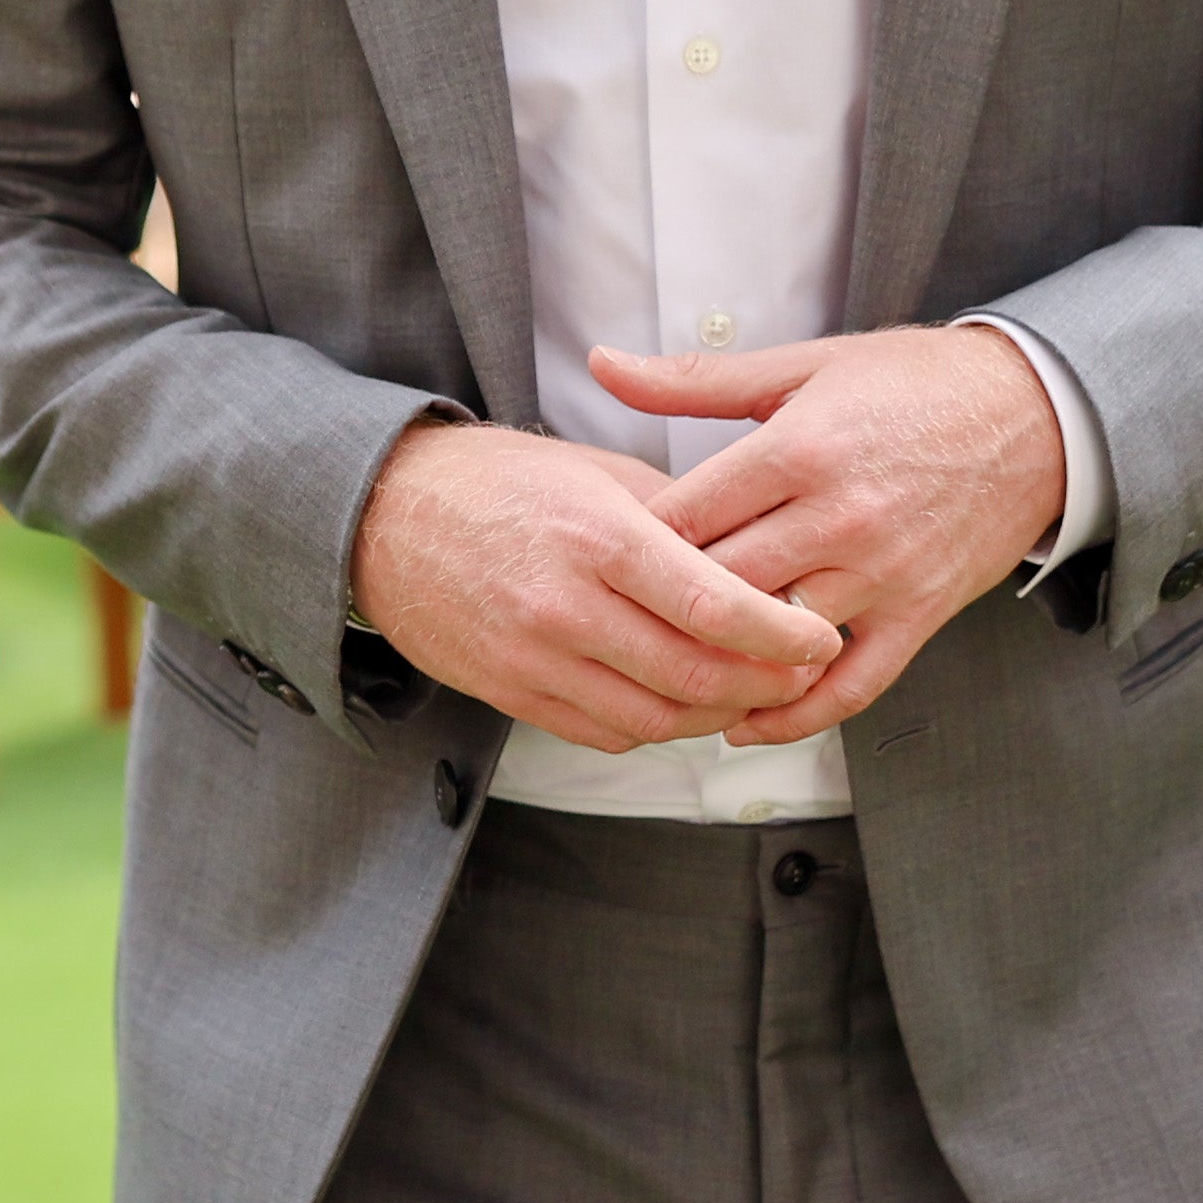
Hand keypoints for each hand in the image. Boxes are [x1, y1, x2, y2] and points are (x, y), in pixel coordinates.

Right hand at [347, 422, 841, 752]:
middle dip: (766, 683)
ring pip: (657, 719)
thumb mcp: (591, 470)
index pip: (714, 605)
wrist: (382, 517)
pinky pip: (607, 732)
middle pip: (695, 674)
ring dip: (717, 714)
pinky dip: (658, 725)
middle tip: (803, 672)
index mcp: (597, 537)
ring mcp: (534, 658)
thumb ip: (674, 514)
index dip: (781, 634)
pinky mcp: (512, 694)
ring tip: (751, 691)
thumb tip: (752, 553)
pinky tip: (682, 700)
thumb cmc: (495, 482)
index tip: (820, 636)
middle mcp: (565, 605)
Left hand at [597, 325, 1065, 745]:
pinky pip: (851, 685)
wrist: (1035, 413)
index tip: (600, 557)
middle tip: (617, 623)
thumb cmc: (914, 383)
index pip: (688, 515)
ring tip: (664, 677)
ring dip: (720, 665)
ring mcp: (881, 574)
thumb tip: (602, 365)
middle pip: (722, 585)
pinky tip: (744, 724)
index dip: (632, 544)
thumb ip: (695, 379)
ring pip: (777, 640)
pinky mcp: (919, 614)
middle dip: (664, 608)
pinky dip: (794, 715)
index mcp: (800, 448)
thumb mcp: (802, 365)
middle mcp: (838, 517)